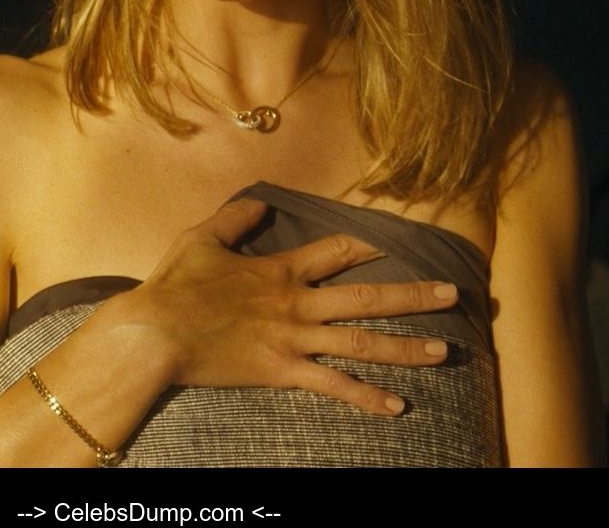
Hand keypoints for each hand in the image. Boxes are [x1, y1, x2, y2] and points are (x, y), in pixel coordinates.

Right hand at [100, 198, 461, 416]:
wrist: (156, 333)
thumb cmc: (174, 286)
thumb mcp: (200, 238)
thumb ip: (235, 218)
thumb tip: (262, 202)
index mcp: (280, 269)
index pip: (337, 251)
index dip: (370, 246)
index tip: (397, 244)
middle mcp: (297, 303)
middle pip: (367, 297)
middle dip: (413, 296)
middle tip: (452, 295)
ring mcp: (293, 339)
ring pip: (362, 343)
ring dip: (406, 348)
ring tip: (443, 352)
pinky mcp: (282, 371)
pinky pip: (333, 386)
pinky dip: (367, 397)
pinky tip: (397, 406)